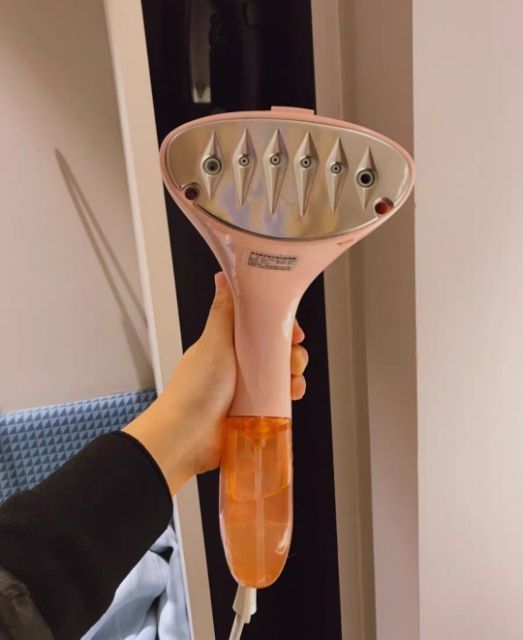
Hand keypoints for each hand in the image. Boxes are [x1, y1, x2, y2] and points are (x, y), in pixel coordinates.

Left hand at [125, 272, 308, 493]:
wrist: (187, 438)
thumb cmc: (194, 390)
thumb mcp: (213, 343)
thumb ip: (224, 312)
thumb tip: (223, 277)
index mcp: (227, 343)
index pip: (260, 325)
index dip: (279, 324)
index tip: (292, 328)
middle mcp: (238, 363)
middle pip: (275, 349)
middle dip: (291, 351)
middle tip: (292, 357)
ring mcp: (247, 388)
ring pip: (281, 374)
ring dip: (294, 374)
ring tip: (292, 380)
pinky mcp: (254, 410)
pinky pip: (279, 399)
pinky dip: (289, 396)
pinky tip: (291, 396)